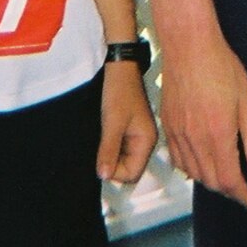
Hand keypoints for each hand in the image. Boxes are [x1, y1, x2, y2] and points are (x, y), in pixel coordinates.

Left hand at [96, 61, 159, 184]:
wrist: (120, 69)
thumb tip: (103, 177)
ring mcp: (137, 137)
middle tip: (99, 150)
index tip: (101, 161)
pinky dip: (110, 148)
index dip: (116, 173)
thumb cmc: (119, 93)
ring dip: (110, 156)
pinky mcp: (128, 131)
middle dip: (113, 165)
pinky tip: (103, 137)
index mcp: (146, 141)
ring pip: (123, 159)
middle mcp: (144, 142)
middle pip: (129, 168)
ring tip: (101, 141)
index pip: (133, 173)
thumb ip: (109, 150)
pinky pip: (120, 149)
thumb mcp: (112, 123)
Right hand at [159, 32, 246, 211]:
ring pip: (193, 173)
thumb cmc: (221, 66)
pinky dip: (191, 168)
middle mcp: (195, 139)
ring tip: (225, 175)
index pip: (229, 180)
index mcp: (218, 134)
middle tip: (242, 188)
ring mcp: (178, 133)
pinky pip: (178, 159)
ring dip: (210, 180)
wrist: (188, 45)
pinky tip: (201, 161)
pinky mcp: (168, 125)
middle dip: (228, 190)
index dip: (242, 196)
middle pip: (210, 181)